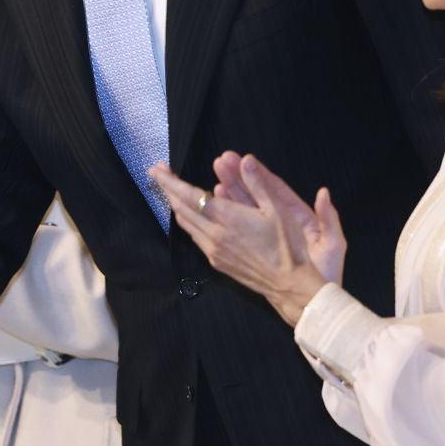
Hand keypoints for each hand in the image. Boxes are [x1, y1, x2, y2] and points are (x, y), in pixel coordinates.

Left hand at [147, 153, 344, 325]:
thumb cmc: (287, 246)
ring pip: (185, 223)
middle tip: (160, 172)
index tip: (156, 168)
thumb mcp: (277, 210)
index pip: (189, 196)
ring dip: (176, 205)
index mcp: (227, 218)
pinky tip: (191, 214)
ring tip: (171, 190)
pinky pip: (195, 236)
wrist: (288, 285)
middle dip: (167, 189)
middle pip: (181, 208)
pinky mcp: (216, 261)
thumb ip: (258, 184)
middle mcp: (214, 234)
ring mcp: (212, 250)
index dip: (170, 181)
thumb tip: (246, 160)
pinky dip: (188, 220)